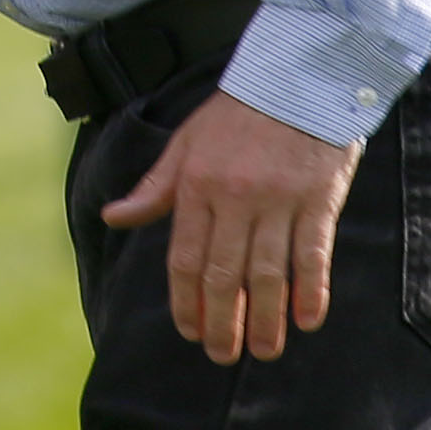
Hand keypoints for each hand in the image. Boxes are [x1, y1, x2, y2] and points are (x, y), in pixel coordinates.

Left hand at [98, 89, 363, 364]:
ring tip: (264, 350)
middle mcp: (234, 197)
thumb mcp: (186, 143)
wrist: (297, 73)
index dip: (185, 303)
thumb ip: (154, 188)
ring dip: (266, 320)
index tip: (190, 333)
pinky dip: (311, 291)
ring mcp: (278, 199)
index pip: (184, 259)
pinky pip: (313, 255)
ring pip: (268, 274)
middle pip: (224, 276)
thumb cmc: (237, 112)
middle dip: (223, 324)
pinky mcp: (318, 198)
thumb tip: (112, 217)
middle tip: (224, 356)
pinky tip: (307, 320)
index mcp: (196, 185)